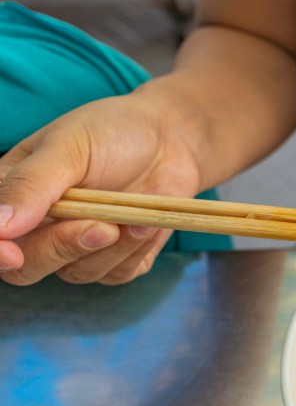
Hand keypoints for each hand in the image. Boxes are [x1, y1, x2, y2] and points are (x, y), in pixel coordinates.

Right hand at [0, 95, 201, 285]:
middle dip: (64, 248)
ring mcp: (78, 246)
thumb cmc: (111, 132)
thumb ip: (31, 184)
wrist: (169, 138)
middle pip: (28, 268)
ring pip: (79, 273)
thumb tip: (0, 227)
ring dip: (112, 247)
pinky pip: (118, 274)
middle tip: (101, 225)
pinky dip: (136, 250)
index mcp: (14, 194)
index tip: (12, 254)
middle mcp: (40, 227)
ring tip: (135, 213)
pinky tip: (147, 223)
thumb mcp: (68, 146)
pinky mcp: (117, 258)